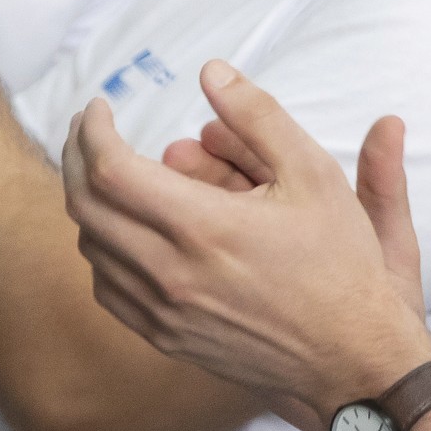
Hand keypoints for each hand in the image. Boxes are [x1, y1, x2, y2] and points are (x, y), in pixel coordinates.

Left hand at [66, 64, 430, 430]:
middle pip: (84, 205)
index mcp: (204, 227)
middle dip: (77, 157)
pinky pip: (108, 289)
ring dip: (92, 203)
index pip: (108, 169)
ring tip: (117, 176)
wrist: (353, 357)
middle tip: (92, 131)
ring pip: (92, 247)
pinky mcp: (165, 338)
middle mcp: (171, 272)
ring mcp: (163, 311)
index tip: (101, 108)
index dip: (93, 130)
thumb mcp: (314, 173)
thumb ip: (259, 116)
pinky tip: (131, 232)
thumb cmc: (342, 265)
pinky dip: (106, 250)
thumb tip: (212, 72)